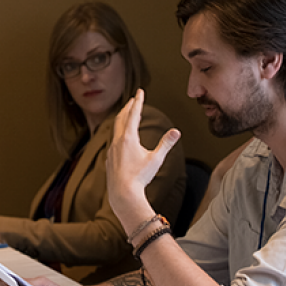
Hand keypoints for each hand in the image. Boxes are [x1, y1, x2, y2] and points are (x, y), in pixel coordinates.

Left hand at [106, 89, 180, 221]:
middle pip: (121, 118)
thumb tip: (176, 132)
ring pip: (115, 129)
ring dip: (122, 119)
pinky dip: (118, 133)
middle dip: (128, 107)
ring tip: (127, 116)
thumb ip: (166, 144)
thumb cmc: (140, 177)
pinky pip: (113, 140)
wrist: (123, 194)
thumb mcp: (156, 159)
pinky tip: (121, 139)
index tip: (140, 91)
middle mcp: (117, 141)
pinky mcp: (109, 158)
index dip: (138, 102)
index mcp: (128, 138)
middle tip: (133, 99)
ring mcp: (111, 150)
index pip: (134, 114)